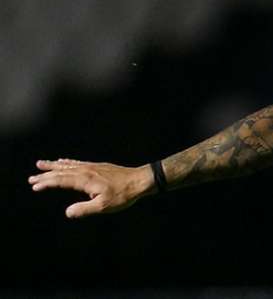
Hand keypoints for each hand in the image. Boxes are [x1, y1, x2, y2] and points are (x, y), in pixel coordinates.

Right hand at [28, 158, 153, 217]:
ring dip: (54, 166)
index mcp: (86, 180)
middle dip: (46, 175)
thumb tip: (67, 212)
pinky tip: (64, 161)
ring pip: (69, 165)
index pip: (61, 180)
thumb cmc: (123, 194)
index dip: (46, 183)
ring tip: (41, 164)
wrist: (140, 180)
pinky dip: (68, 162)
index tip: (34, 186)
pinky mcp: (98, 166)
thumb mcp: (104, 206)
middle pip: (62, 172)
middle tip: (31, 178)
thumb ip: (84, 209)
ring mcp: (92, 167)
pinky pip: (78, 163)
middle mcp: (87, 171)